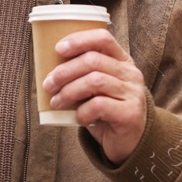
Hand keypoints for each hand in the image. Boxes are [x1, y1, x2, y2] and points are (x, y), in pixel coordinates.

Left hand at [43, 28, 148, 165]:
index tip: (58, 49)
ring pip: (95, 81)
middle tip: (48, 84)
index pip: (103, 39)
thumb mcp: (95, 89)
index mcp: (122, 61)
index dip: (79, 40)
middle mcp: (131, 74)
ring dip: (69, 91)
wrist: (129, 142)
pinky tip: (79, 118)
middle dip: (65, 71)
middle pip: (93, 60)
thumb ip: (82, 76)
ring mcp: (133, 93)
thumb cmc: (105, 112)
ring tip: (56, 102)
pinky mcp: (130, 113)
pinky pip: (99, 105)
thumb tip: (48, 70)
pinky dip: (82, 111)